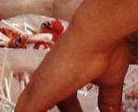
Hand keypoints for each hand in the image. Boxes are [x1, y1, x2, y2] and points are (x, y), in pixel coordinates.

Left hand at [15, 19, 130, 111]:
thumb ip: (108, 100)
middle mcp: (48, 82)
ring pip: (28, 110)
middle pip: (41, 108)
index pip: (64, 105)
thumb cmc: (105, 49)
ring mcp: (40, 88)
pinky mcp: (36, 95)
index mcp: (64, 79)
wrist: (98, 34)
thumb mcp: (110, 82)